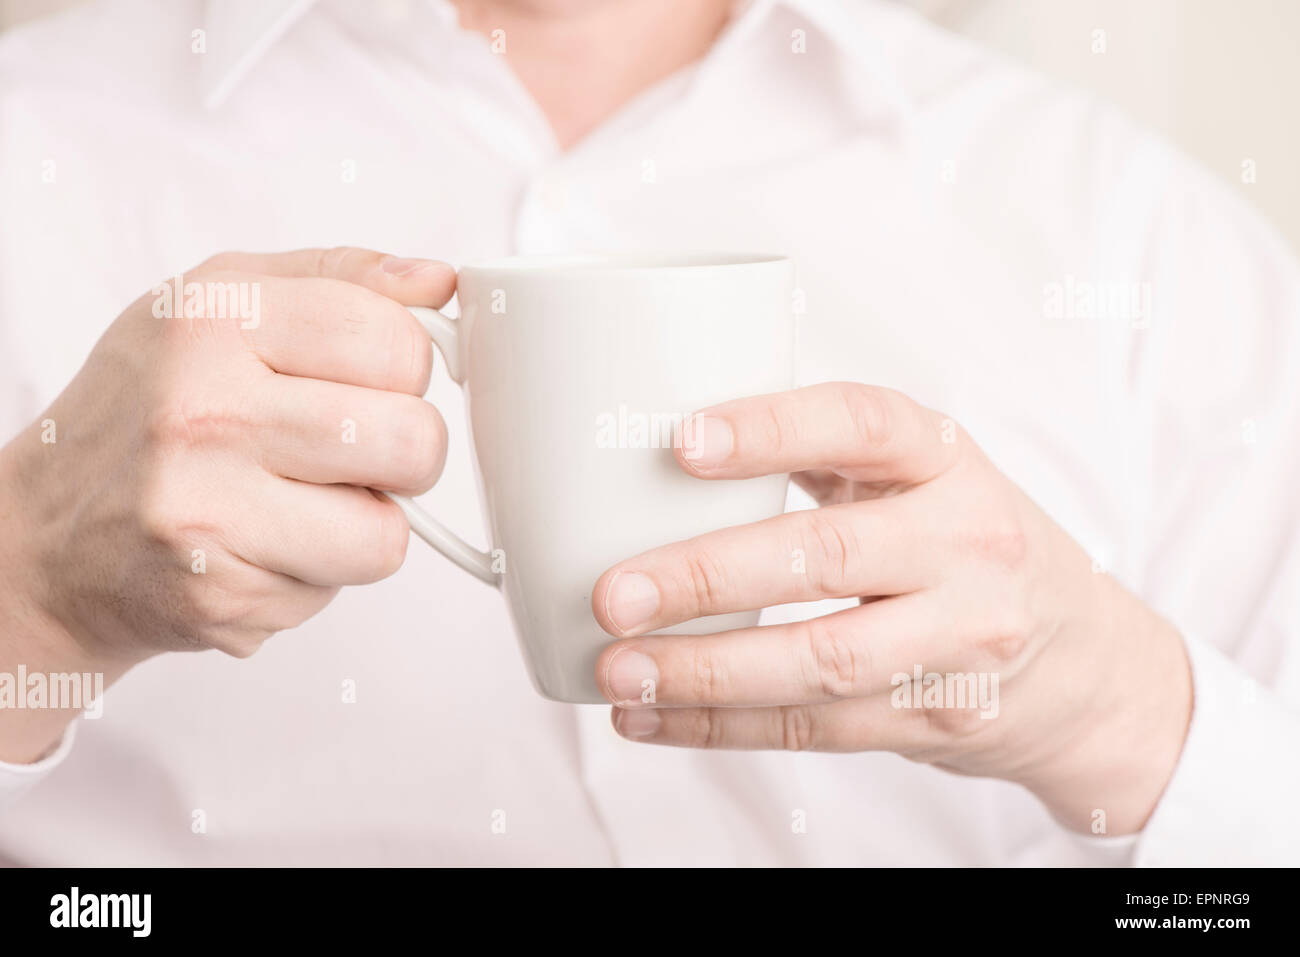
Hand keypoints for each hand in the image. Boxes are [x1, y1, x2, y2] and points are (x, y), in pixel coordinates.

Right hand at [0, 247, 451, 760]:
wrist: (43, 538)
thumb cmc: (146, 410)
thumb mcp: (223, 305)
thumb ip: (342, 279)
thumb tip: (438, 281)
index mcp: (215, 320)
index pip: (397, 341)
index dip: (405, 369)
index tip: (370, 381)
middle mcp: (204, 411)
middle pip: (414, 441)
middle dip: (406, 454)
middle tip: (353, 452)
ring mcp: (206, 510)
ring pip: (387, 533)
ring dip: (365, 524)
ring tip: (305, 503)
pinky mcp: (216, 595)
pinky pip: (336, 591)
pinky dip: (316, 575)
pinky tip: (260, 547)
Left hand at [591, 382, 1192, 833]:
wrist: (1090, 665)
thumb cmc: (972, 547)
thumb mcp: (925, 478)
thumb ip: (826, 459)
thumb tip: (670, 452)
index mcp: (948, 461)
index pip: (862, 424)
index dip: (772, 429)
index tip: (682, 442)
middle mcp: (966, 544)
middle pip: (830, 557)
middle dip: (710, 577)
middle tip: (616, 594)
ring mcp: (959, 641)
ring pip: (820, 662)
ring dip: (705, 673)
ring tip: (618, 670)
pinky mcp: (935, 717)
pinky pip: (815, 729)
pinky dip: (722, 727)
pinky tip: (651, 718)